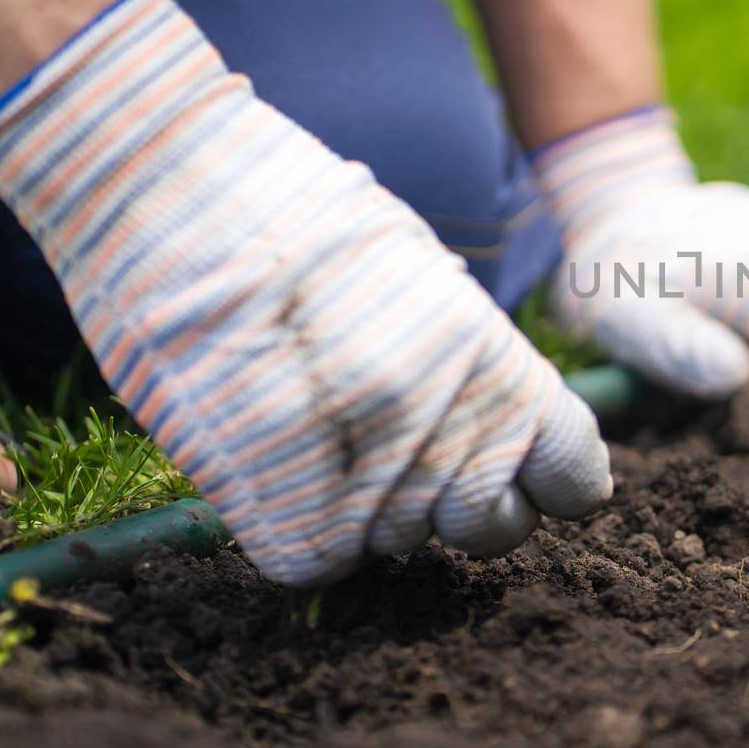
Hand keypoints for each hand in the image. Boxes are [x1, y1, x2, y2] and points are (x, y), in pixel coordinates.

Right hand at [0, 0, 612, 585]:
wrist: (175, 184)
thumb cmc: (300, 217)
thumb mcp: (424, 276)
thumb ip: (473, 367)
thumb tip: (502, 439)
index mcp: (496, 362)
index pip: (573, 477)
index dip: (545, 480)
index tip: (516, 472)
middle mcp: (444, 424)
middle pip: (490, 529)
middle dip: (458, 504)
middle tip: (401, 451)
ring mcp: (364, 471)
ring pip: (400, 545)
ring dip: (371, 506)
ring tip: (318, 425)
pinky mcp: (277, 506)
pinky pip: (318, 563)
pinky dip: (300, 530)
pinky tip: (279, 464)